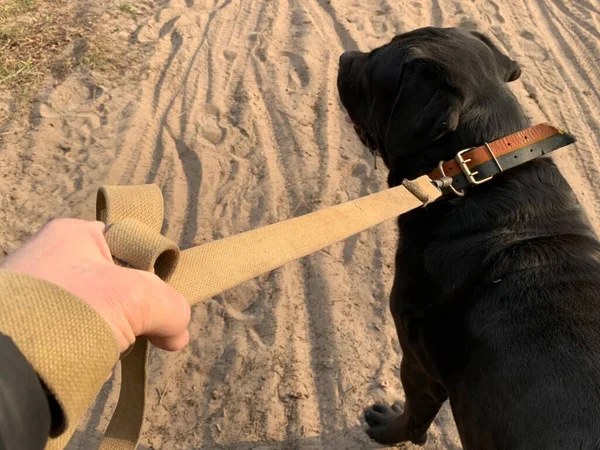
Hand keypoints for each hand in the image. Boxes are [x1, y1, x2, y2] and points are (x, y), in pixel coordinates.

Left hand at [1, 218, 189, 352]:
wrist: (6, 369)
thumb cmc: (68, 312)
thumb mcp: (137, 297)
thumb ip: (171, 304)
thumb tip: (179, 331)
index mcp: (74, 235)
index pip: (132, 245)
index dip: (156, 273)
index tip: (165, 302)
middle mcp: (55, 258)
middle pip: (122, 282)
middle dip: (140, 312)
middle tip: (150, 333)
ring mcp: (43, 294)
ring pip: (106, 312)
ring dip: (119, 334)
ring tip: (110, 349)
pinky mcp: (36, 328)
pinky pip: (82, 334)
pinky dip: (94, 349)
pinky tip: (91, 360)